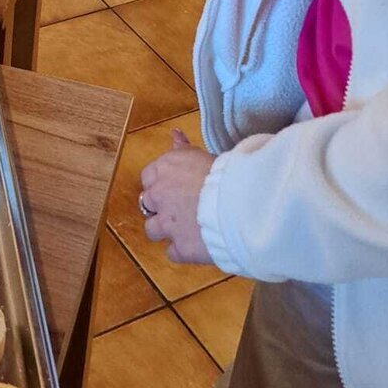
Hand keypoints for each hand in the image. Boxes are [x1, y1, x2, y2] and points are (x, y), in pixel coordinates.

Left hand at [140, 129, 216, 265]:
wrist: (242, 202)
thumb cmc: (227, 173)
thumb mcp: (202, 154)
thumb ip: (183, 148)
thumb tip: (174, 134)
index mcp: (165, 169)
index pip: (148, 177)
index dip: (160, 183)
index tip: (174, 187)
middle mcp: (160, 195)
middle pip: (146, 202)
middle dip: (160, 206)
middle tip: (181, 207)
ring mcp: (167, 224)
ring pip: (152, 229)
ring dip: (165, 229)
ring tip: (186, 227)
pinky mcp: (180, 247)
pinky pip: (172, 252)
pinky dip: (182, 250)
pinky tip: (196, 244)